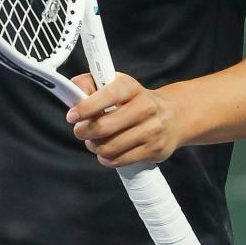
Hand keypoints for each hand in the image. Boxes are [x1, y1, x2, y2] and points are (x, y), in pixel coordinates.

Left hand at [66, 73, 184, 167]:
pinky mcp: (154, 149)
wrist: (173, 116)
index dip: (86, 107)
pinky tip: (107, 152)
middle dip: (84, 132)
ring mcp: (152, 129)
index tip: (72, 116)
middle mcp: (145, 106)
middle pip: (104, 127)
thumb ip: (91, 84)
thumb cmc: (135, 101)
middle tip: (81, 131)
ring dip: (95, 147)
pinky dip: (107, 159)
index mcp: (131, 87)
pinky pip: (120, 160)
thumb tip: (72, 90)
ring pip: (109, 147)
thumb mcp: (116, 85)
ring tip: (95, 142)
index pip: (108, 94)